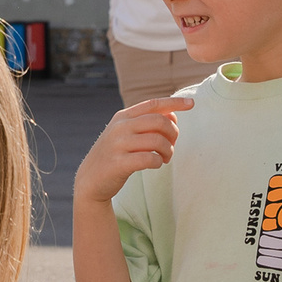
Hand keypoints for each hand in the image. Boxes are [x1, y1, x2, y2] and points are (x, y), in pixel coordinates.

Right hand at [76, 98, 191, 203]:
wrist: (90, 179)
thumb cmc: (115, 155)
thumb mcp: (125, 133)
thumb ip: (145, 123)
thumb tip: (172, 115)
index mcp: (122, 116)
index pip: (153, 104)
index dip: (174, 102)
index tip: (191, 103)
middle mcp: (120, 127)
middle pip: (159, 121)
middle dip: (173, 133)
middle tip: (172, 145)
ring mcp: (118, 145)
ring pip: (157, 141)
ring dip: (168, 151)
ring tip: (164, 158)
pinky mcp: (119, 163)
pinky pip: (149, 159)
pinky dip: (158, 162)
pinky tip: (155, 164)